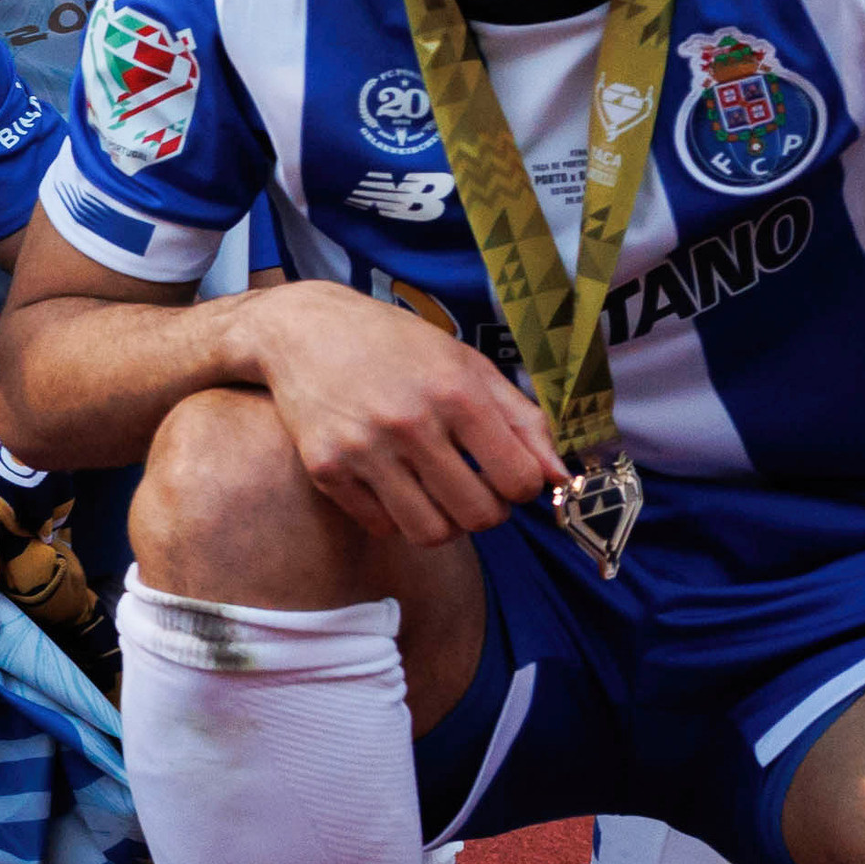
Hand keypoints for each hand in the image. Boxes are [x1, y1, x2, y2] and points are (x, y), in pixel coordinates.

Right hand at [243, 279, 563, 548]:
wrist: (304, 331)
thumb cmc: (396, 346)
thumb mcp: (467, 364)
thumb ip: (522, 419)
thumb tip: (560, 476)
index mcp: (454, 392)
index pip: (519, 480)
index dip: (522, 486)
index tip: (508, 474)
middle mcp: (409, 423)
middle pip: (479, 516)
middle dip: (488, 511)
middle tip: (476, 489)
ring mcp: (363, 450)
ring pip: (430, 532)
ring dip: (446, 523)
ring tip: (439, 495)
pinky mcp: (326, 470)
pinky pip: (381, 526)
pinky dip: (396, 516)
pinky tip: (394, 485)